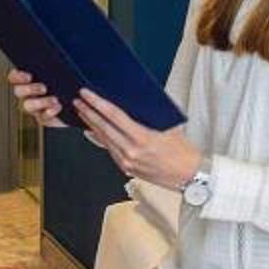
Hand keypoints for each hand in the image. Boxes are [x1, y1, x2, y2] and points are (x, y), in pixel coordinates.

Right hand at [5, 69, 63, 128]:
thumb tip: (53, 64)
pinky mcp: (43, 118)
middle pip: (18, 91)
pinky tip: (58, 107)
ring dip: (40, 102)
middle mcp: (27, 95)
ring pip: (27, 105)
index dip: (17, 76)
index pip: (14, 77)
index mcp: (28, 81)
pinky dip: (50, 112)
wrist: (78, 103)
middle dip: (30, 89)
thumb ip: (52, 70)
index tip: (29, 76)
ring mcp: (34, 108)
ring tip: (54, 100)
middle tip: (44, 88)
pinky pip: (42, 117)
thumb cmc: (67, 85)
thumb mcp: (60, 75)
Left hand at [71, 91, 200, 189]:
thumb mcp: (169, 127)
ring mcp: (127, 162)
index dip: (97, 103)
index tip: (87, 94)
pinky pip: (109, 149)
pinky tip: (96, 130)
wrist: (189, 175)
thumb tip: (133, 102)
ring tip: (83, 112)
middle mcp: (131, 151)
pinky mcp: (126, 168)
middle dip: (88, 112)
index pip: (114, 116)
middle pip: (103, 127)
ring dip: (91, 124)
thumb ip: (148, 116)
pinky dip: (101, 138)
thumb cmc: (183, 150)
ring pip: (103, 139)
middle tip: (78, 100)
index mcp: (143, 138)